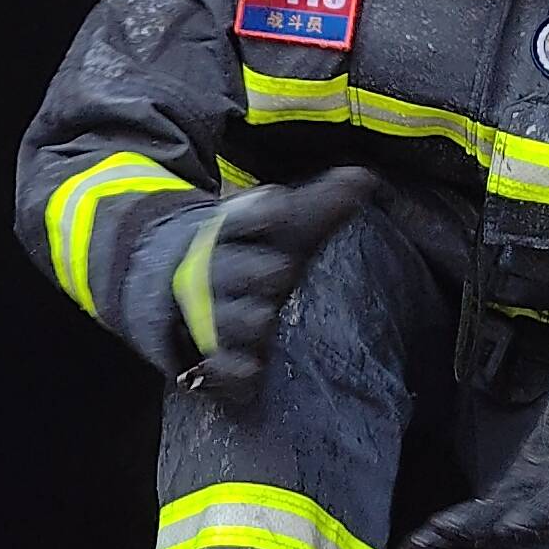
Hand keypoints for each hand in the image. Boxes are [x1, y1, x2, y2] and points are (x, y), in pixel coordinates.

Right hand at [137, 166, 380, 395]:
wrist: (184, 288)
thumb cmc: (251, 254)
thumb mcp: (285, 229)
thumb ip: (322, 205)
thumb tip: (364, 177)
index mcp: (228, 234)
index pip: (239, 219)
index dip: (258, 213)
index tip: (280, 205)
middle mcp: (212, 273)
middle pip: (226, 270)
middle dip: (250, 271)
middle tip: (279, 269)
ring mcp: (205, 316)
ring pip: (219, 318)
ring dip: (238, 318)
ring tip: (262, 317)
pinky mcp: (207, 356)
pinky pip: (214, 366)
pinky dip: (229, 370)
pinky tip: (250, 372)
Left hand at [403, 360, 548, 548]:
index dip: (536, 517)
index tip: (509, 528)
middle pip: (513, 525)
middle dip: (477, 533)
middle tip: (441, 535)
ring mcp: (525, 507)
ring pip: (488, 537)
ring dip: (453, 547)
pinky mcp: (505, 505)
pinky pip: (475, 532)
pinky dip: (447, 545)